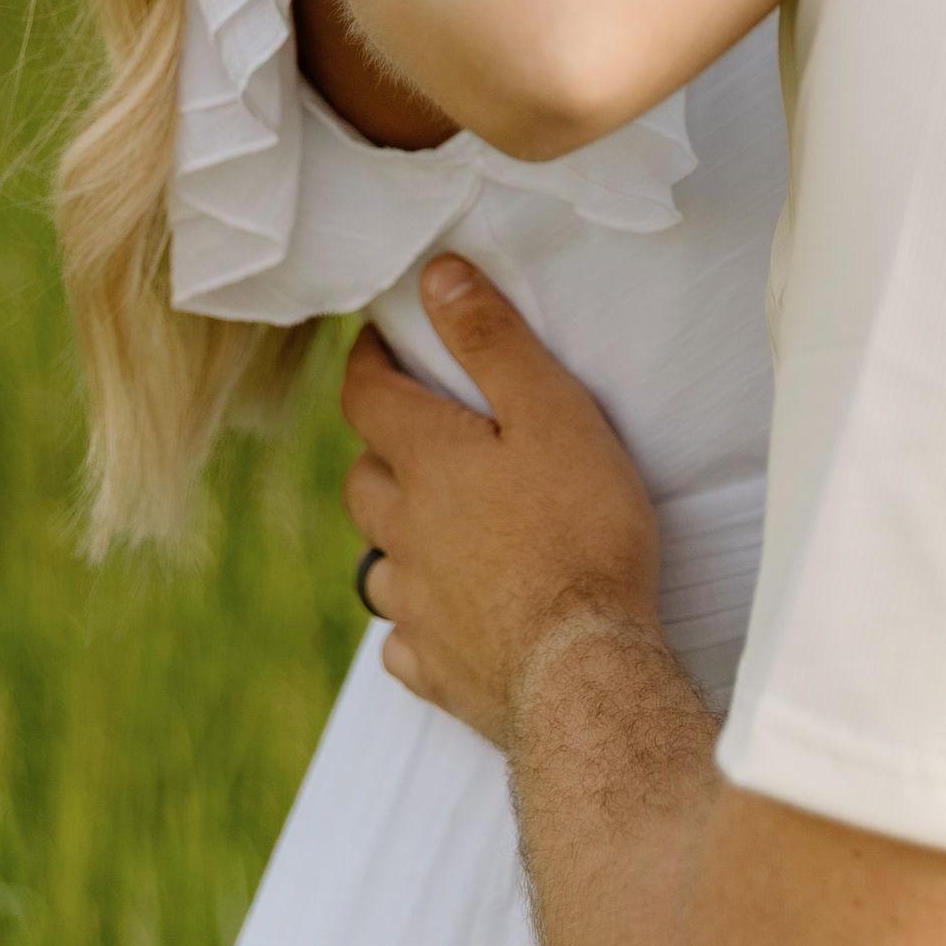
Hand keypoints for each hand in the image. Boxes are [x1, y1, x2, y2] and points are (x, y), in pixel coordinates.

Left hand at [340, 257, 665, 751]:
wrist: (583, 671)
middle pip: (363, 479)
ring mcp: (415, 607)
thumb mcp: (551, 411)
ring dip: (395, 537)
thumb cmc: (581, 530)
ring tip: (435, 527)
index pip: (367, 395)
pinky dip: (416, 621)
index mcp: (427, 463)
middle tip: (422, 432)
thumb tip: (434, 275)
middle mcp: (404, 532)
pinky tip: (444, 619)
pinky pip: (403, 640)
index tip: (384, 340)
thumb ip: (491, 341)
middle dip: (382, 448)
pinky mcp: (436, 670)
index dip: (369, 360)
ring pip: (376, 562)